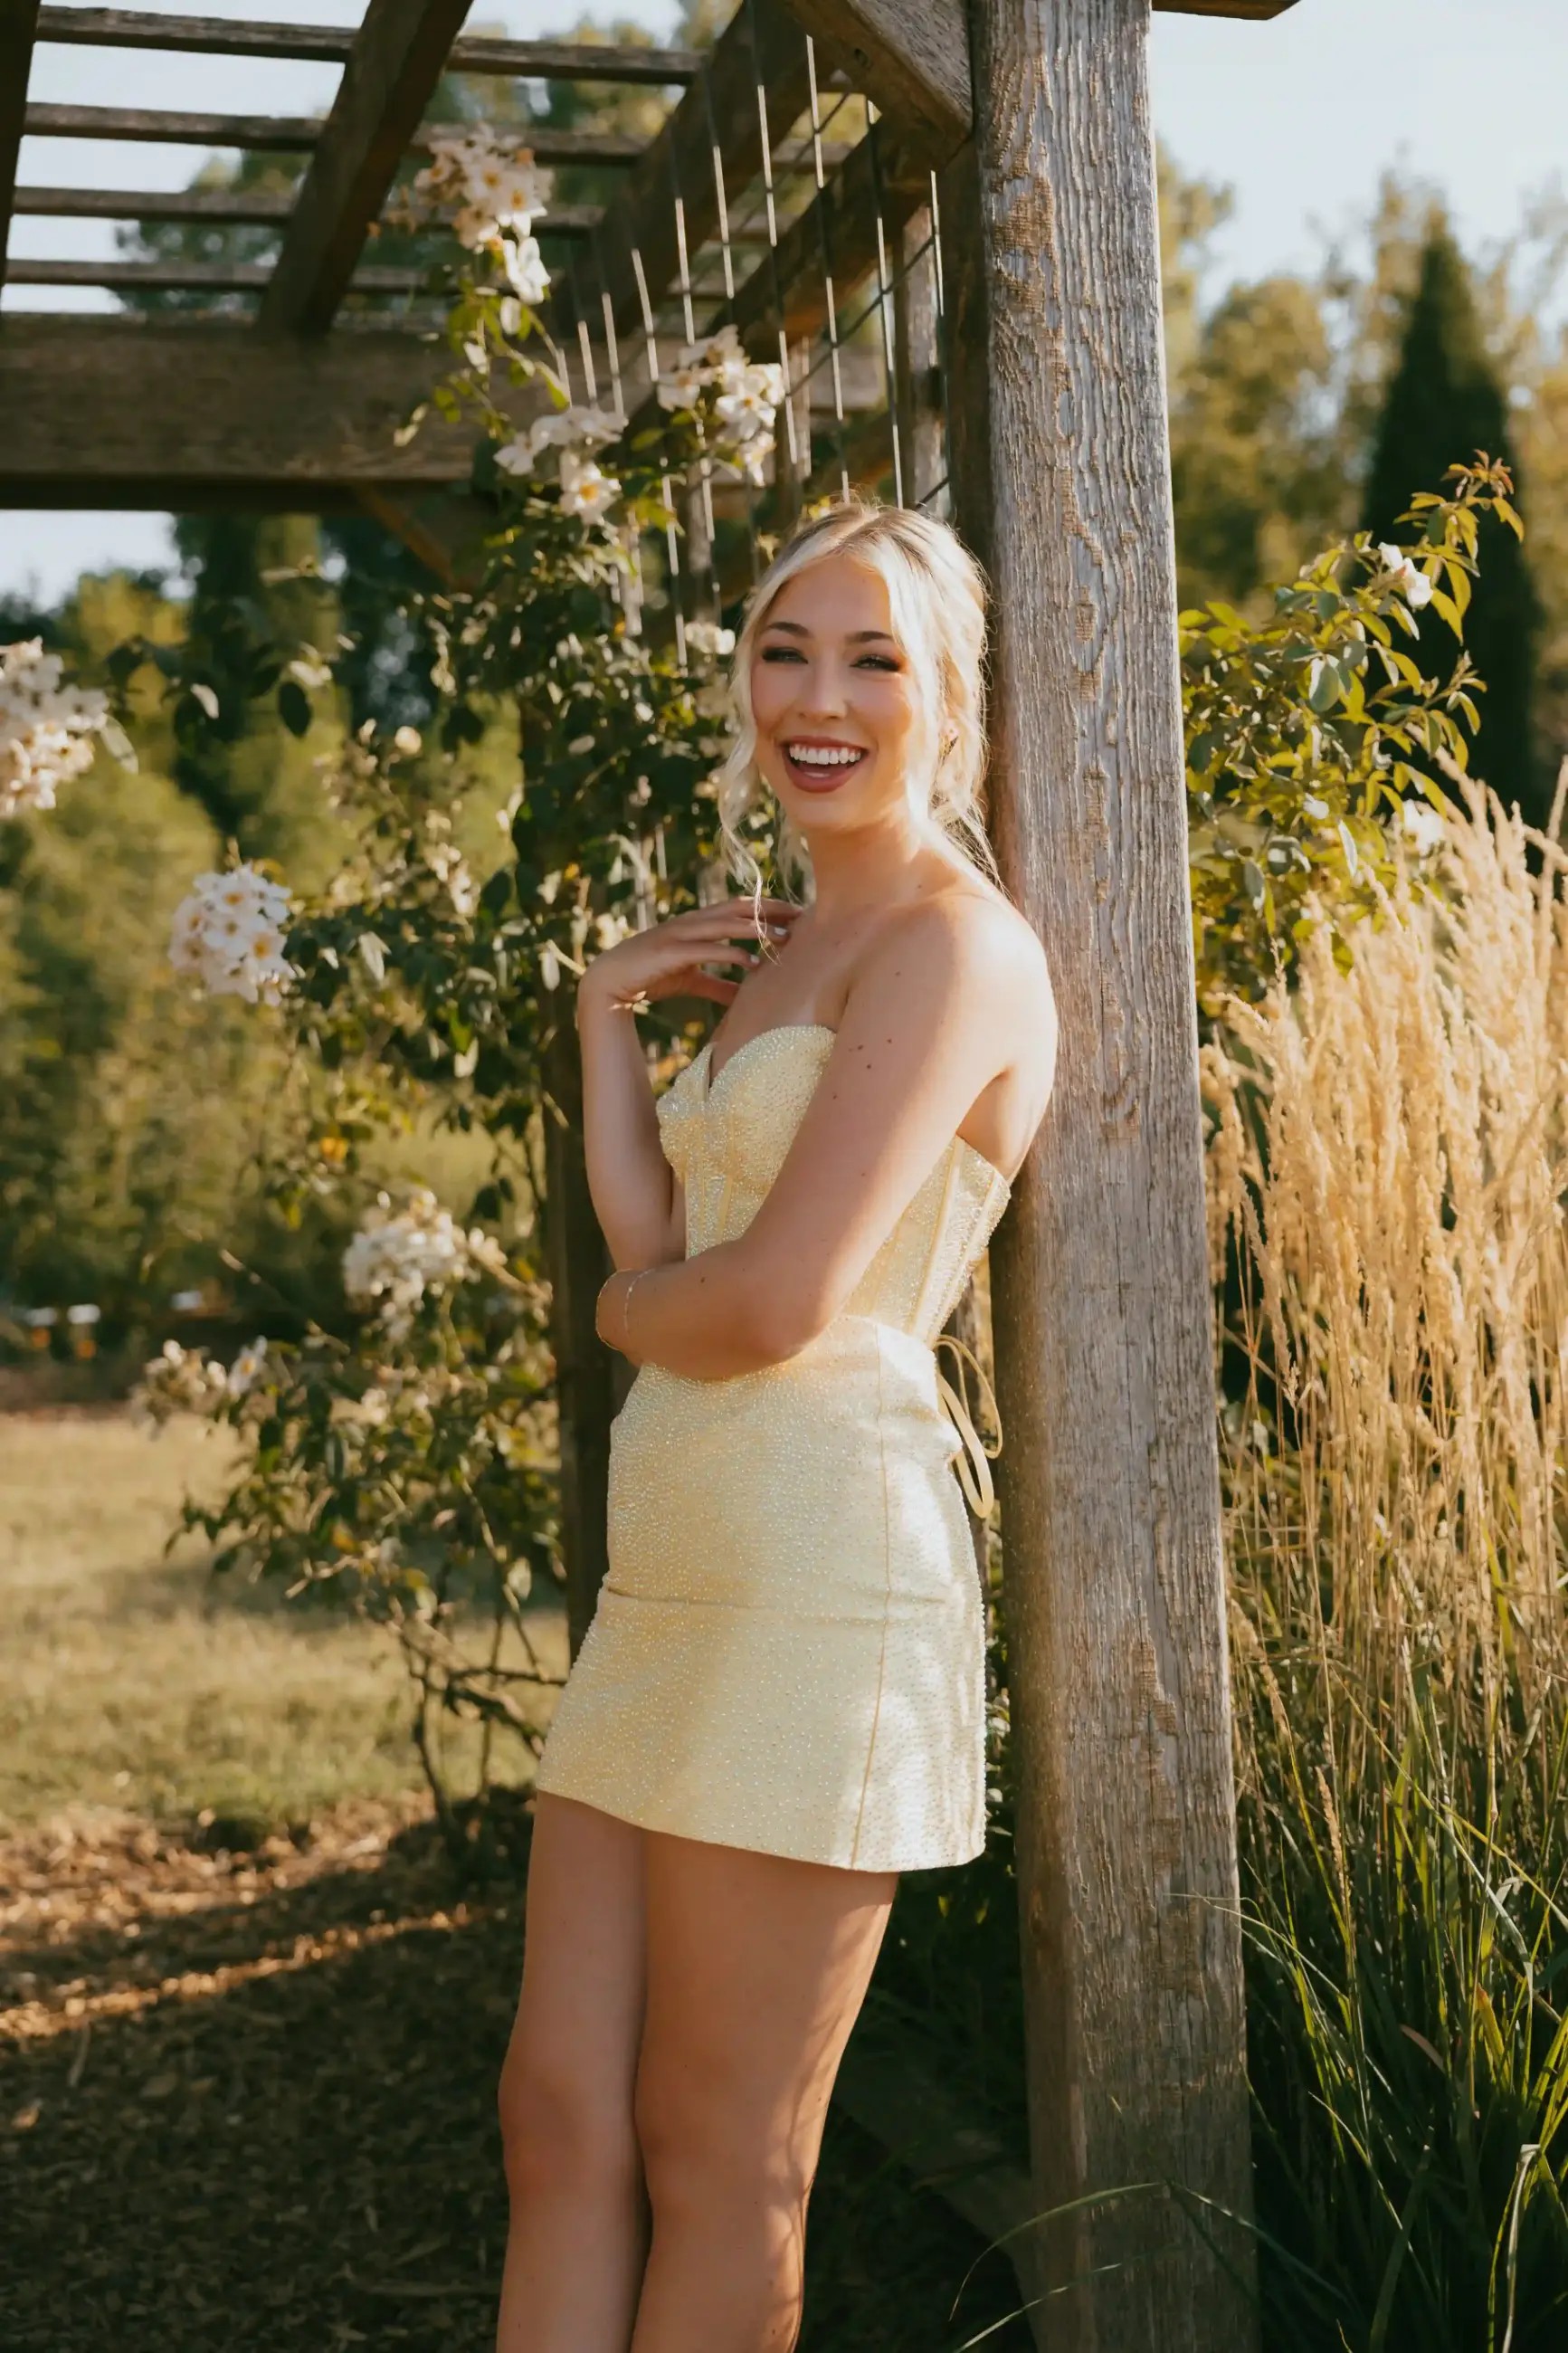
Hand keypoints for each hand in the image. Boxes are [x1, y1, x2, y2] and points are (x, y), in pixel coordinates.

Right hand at [579, 896, 801, 1018]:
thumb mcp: (691, 980)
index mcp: (697, 924)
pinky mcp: (671, 952)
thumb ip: (717, 985)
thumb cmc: (651, 976)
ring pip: (725, 925)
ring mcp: (680, 935)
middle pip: (737, 909)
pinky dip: (730, 955)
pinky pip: (707, 951)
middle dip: (769, 910)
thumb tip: (744, 996)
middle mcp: (691, 923)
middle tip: (800, 916)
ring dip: (756, 929)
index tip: (795, 913)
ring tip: (783, 937)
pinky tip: (751, 963)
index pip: (738, 908)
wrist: (611, 981)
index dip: (767, 907)